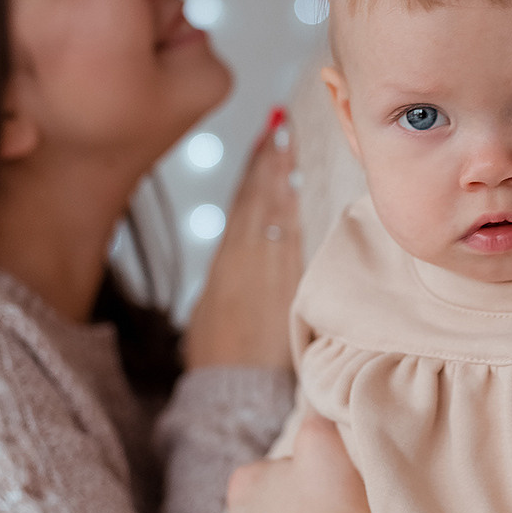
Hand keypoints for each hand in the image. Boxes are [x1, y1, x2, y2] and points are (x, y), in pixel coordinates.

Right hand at [182, 109, 302, 369]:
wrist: (231, 391)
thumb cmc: (221, 355)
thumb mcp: (214, 306)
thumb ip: (233, 272)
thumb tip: (246, 248)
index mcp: (228, 260)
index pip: (245, 201)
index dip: (257, 167)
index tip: (268, 134)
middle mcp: (247, 259)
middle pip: (261, 198)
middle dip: (272, 159)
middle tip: (283, 121)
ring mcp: (267, 270)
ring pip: (275, 212)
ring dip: (282, 176)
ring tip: (289, 140)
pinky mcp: (285, 285)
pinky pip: (290, 240)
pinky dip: (291, 210)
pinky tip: (297, 188)